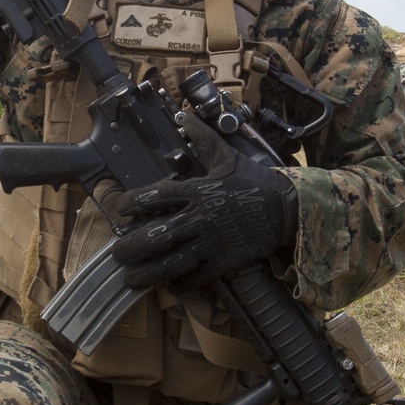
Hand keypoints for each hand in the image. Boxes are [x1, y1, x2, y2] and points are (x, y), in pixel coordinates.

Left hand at [111, 111, 297, 290]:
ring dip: (149, 272)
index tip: (120, 208)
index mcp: (199, 191)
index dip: (135, 202)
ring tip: (131, 279)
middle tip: (117, 253)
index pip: (158, 196)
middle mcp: (201, 218)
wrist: (288, 207)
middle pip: (158, 234)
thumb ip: (203, 138)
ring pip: (173, 261)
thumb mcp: (227, 156)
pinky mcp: (227, 261)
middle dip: (133, 246)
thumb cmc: (255, 180)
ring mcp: (213, 242)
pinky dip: (183, 284)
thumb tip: (185, 117)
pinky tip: (170, 287)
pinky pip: (200, 276)